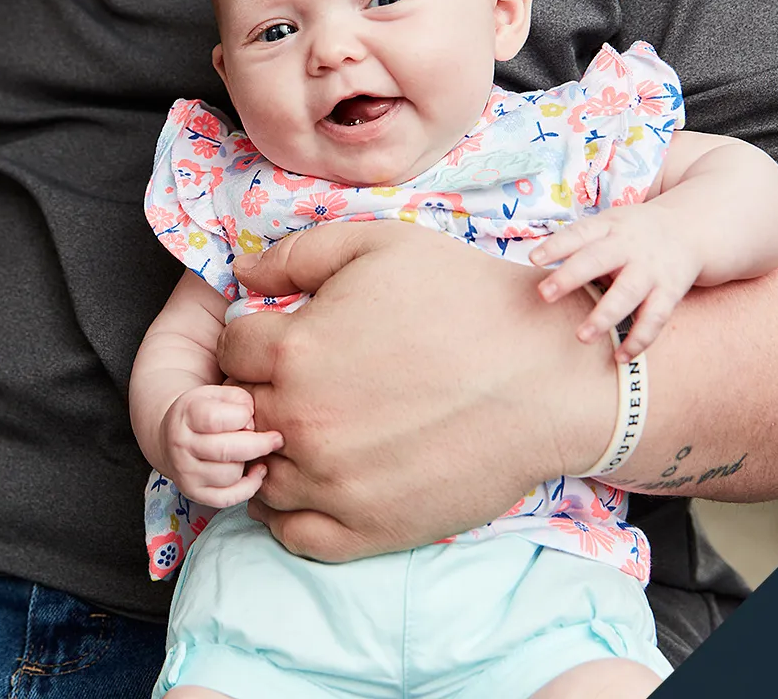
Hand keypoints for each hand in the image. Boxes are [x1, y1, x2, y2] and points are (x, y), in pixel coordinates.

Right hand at [158, 384, 284, 505]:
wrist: (174, 435)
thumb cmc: (205, 411)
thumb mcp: (219, 393)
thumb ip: (241, 400)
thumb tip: (254, 426)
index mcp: (186, 414)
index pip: (216, 419)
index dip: (243, 416)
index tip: (252, 416)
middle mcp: (181, 445)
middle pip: (226, 451)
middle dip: (259, 445)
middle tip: (275, 439)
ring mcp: (185, 472)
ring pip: (230, 475)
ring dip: (248, 464)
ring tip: (250, 452)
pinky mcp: (194, 493)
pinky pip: (228, 498)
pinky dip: (248, 487)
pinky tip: (256, 471)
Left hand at [221, 220, 616, 561]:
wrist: (548, 378)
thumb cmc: (467, 301)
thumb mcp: (379, 246)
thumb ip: (297, 254)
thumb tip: (242, 270)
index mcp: (294, 351)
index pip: (229, 351)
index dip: (254, 338)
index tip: (286, 336)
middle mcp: (301, 422)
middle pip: (238, 414)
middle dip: (259, 392)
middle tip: (302, 382)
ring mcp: (330, 483)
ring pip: (258, 474)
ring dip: (273, 451)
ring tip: (313, 428)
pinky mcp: (365, 529)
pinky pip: (292, 533)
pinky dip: (290, 510)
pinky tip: (317, 479)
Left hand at [530, 204, 698, 359]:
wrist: (690, 229)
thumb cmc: (633, 232)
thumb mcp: (609, 224)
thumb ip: (580, 242)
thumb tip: (535, 261)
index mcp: (609, 227)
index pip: (580, 233)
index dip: (556, 245)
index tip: (534, 259)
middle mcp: (629, 247)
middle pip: (598, 260)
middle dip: (571, 277)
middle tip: (545, 294)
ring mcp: (650, 271)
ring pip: (627, 294)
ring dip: (604, 316)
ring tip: (581, 337)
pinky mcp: (670, 292)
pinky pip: (655, 318)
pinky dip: (639, 339)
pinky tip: (620, 357)